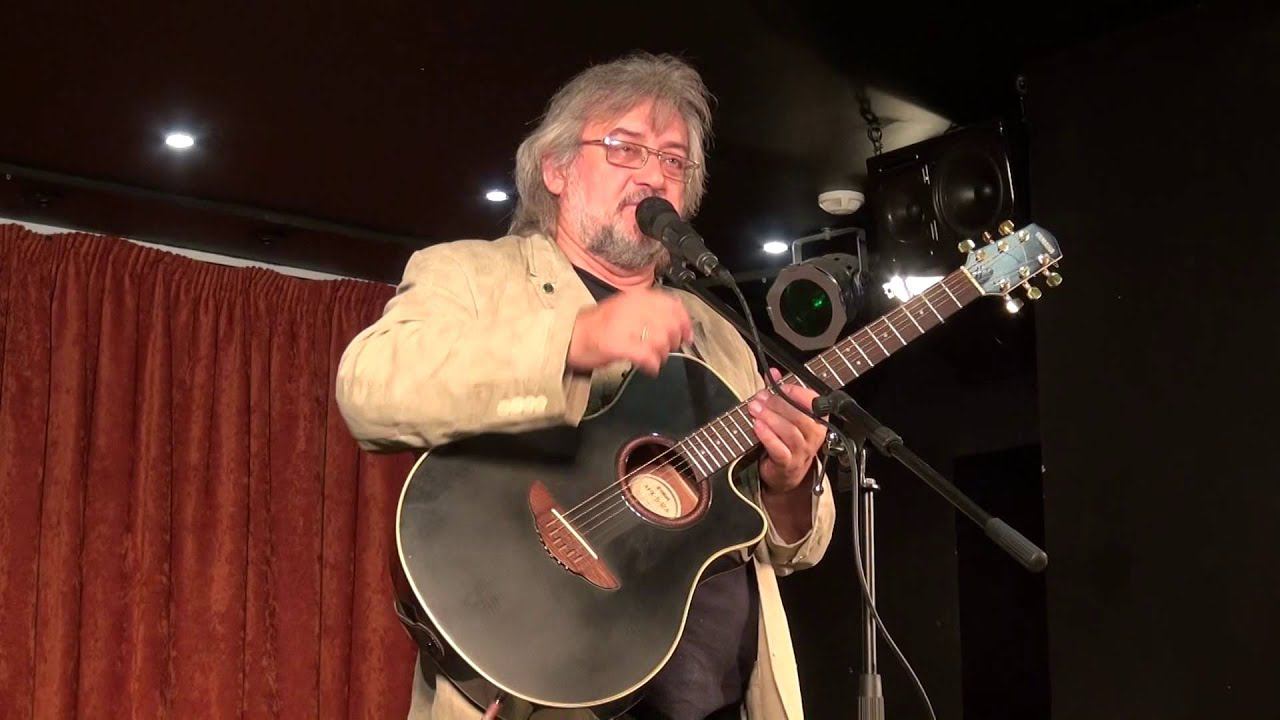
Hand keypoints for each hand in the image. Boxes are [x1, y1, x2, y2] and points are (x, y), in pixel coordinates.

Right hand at [567, 289, 693, 375]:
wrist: (571, 336)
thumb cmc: (599, 326)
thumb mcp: (627, 308)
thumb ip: (651, 310)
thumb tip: (678, 320)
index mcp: (636, 297)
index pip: (672, 305)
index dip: (684, 321)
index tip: (688, 334)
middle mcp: (632, 307)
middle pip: (670, 324)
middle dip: (675, 340)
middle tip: (670, 349)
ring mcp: (623, 325)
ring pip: (661, 340)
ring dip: (663, 353)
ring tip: (656, 358)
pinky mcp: (617, 344)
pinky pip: (646, 355)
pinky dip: (652, 364)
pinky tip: (649, 367)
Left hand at [748, 368, 826, 492]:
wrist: (785, 472)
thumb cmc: (786, 438)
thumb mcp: (786, 413)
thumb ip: (780, 392)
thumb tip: (773, 372)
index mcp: (818, 419)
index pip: (814, 402)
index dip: (797, 392)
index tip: (781, 385)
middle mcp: (814, 436)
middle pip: (801, 417)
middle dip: (779, 404)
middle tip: (760, 397)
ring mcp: (802, 451)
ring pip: (790, 432)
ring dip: (770, 418)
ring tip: (755, 409)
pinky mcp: (787, 464)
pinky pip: (779, 449)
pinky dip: (767, 436)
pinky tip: (757, 426)